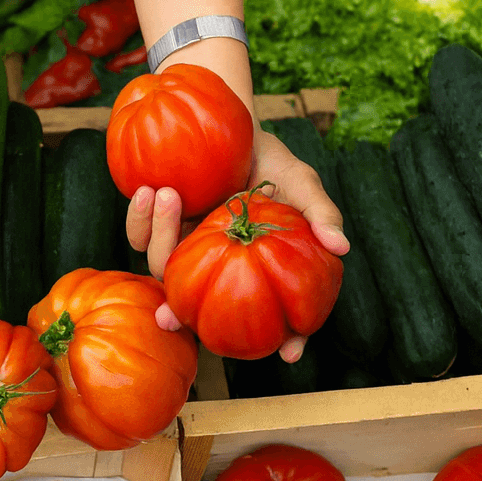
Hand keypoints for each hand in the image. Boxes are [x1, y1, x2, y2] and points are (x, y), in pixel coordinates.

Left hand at [124, 128, 348, 360]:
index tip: (289, 354)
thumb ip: (319, 214)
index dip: (287, 339)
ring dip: (160, 235)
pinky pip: (139, 235)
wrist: (231, 125)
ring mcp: (186, 251)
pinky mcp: (157, 228)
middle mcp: (218, 269)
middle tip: (167, 318)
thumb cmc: (269, 161)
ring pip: (162, 267)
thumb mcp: (300, 183)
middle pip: (199, 307)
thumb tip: (342, 248)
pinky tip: (148, 190)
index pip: (274, 314)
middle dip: (178, 318)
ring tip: (167, 193)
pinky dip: (139, 217)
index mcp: (253, 269)